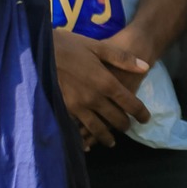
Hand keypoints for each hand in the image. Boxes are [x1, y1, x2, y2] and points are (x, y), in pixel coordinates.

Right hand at [52, 27, 150, 148]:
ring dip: (107, 137)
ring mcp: (79, 106)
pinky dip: (85, 136)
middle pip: (115, 119)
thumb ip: (123, 58)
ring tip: (111, 141)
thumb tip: (145, 66)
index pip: (130, 104)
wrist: (40, 50)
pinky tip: (87, 141)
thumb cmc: (71, 45)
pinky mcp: (65, 109)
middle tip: (128, 127)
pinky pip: (79, 128)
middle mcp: (94, 98)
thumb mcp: (99, 46)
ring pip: (98, 129)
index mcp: (106, 82)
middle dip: (125, 125)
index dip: (141, 113)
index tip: (146, 119)